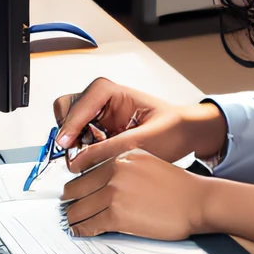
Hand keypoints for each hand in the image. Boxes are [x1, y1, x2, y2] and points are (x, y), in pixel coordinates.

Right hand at [53, 77, 226, 172]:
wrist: (187, 135)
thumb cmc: (173, 130)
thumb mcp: (144, 141)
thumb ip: (110, 149)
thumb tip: (79, 160)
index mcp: (113, 92)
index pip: (82, 101)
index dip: (71, 123)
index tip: (66, 144)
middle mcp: (102, 101)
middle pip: (67, 107)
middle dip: (68, 130)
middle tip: (76, 152)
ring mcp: (99, 116)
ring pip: (70, 124)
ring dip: (73, 142)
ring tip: (89, 159)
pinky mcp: (100, 133)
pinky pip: (79, 139)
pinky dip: (80, 151)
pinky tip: (95, 161)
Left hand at [62, 148, 209, 241]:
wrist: (196, 201)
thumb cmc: (177, 186)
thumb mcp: (147, 162)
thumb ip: (122, 167)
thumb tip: (101, 180)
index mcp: (121, 155)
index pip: (85, 170)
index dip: (76, 185)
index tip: (72, 193)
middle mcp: (115, 170)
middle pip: (76, 188)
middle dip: (71, 201)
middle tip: (69, 209)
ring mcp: (114, 193)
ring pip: (78, 208)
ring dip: (73, 218)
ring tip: (73, 222)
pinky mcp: (117, 215)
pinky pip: (88, 224)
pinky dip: (81, 230)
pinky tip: (82, 231)